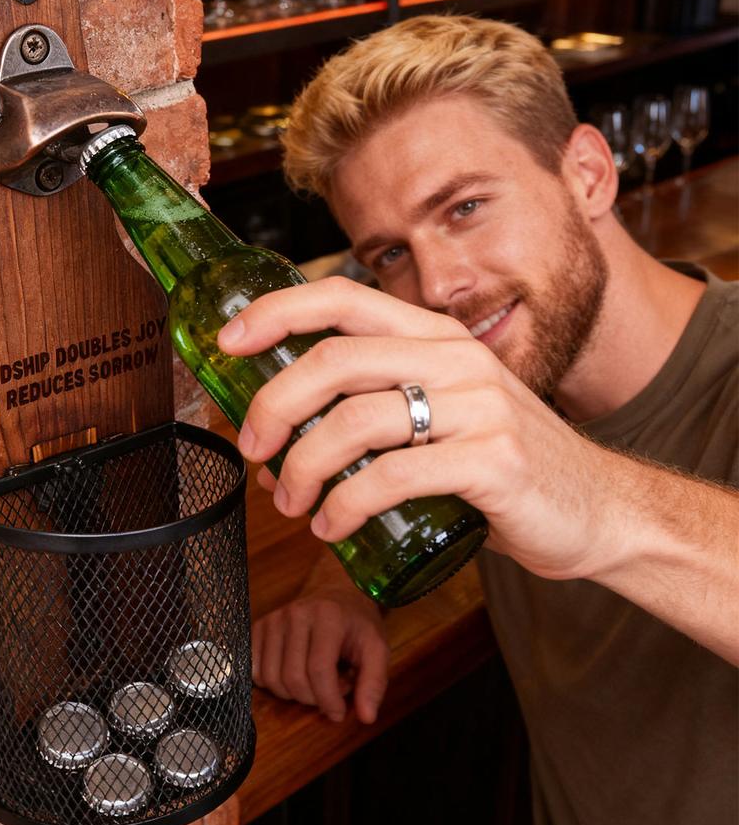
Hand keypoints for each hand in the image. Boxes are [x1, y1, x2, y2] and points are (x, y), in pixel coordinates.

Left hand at [218, 277, 619, 582]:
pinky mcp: (492, 461)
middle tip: (253, 448)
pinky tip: (331, 527)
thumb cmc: (499, 462)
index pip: (344, 297)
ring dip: (303, 467)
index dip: (276, 312)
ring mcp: (478, 407)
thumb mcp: (443, 410)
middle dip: (275, 405)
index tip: (228, 342)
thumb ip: (379, 401)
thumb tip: (284, 427)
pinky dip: (345, 506)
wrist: (596, 510)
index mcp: (436, 337)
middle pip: (335, 360)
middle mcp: (457, 359)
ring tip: (289, 502)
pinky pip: (392, 477)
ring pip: (356, 421)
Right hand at [252, 576, 388, 723]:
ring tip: (313, 681)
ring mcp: (273, 619)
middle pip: (292, 677)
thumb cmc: (357, 625)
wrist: (337, 594)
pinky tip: (291, 676)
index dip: (328, 700)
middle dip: (311, 699)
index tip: (339, 712)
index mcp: (327, 617)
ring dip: (292, 693)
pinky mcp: (259, 626)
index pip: (319, 670)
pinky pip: (254, 669)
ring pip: (270, 677)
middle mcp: (295, 613)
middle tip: (328, 693)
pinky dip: (271, 683)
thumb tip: (367, 718)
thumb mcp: (377, 650)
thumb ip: (374, 683)